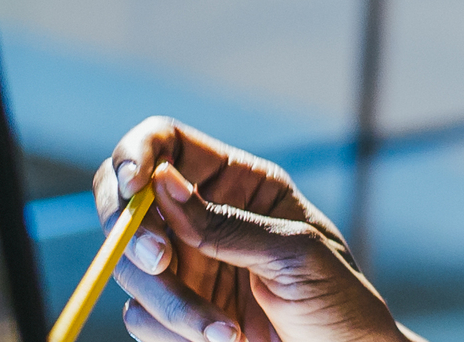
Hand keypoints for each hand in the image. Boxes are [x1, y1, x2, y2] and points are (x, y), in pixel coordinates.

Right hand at [99, 118, 418, 341]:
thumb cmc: (339, 301)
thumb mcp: (294, 254)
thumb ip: (226, 223)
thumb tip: (161, 182)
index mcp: (238, 183)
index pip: (166, 142)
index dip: (137, 152)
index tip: (134, 184)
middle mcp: (202, 217)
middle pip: (125, 202)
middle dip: (131, 232)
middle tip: (160, 262)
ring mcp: (184, 266)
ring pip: (128, 266)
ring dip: (167, 301)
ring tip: (226, 333)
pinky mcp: (175, 314)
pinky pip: (140, 316)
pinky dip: (171, 333)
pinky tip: (222, 341)